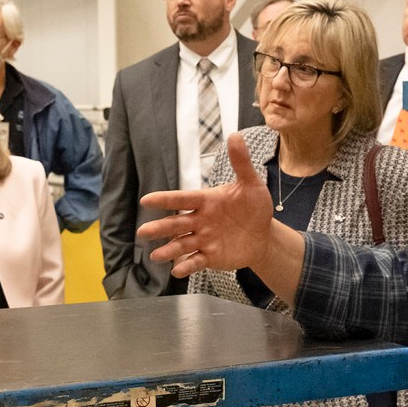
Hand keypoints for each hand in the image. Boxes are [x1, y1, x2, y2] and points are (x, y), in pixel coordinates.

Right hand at [137, 133, 278, 279]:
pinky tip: (177, 271)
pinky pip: (196, 261)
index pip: (182, 199)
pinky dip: (186, 266)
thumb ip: (241, 163)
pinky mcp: (210, 256)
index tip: (146, 200)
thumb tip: (235, 135)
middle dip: (160, 228)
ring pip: (181, 244)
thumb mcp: (251, 184)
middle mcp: (200, 220)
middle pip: (176, 224)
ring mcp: (203, 240)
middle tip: (143, 232)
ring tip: (155, 255)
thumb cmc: (254, 208)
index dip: (165, 200)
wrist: (264, 236)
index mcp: (206, 201)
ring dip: (168, 249)